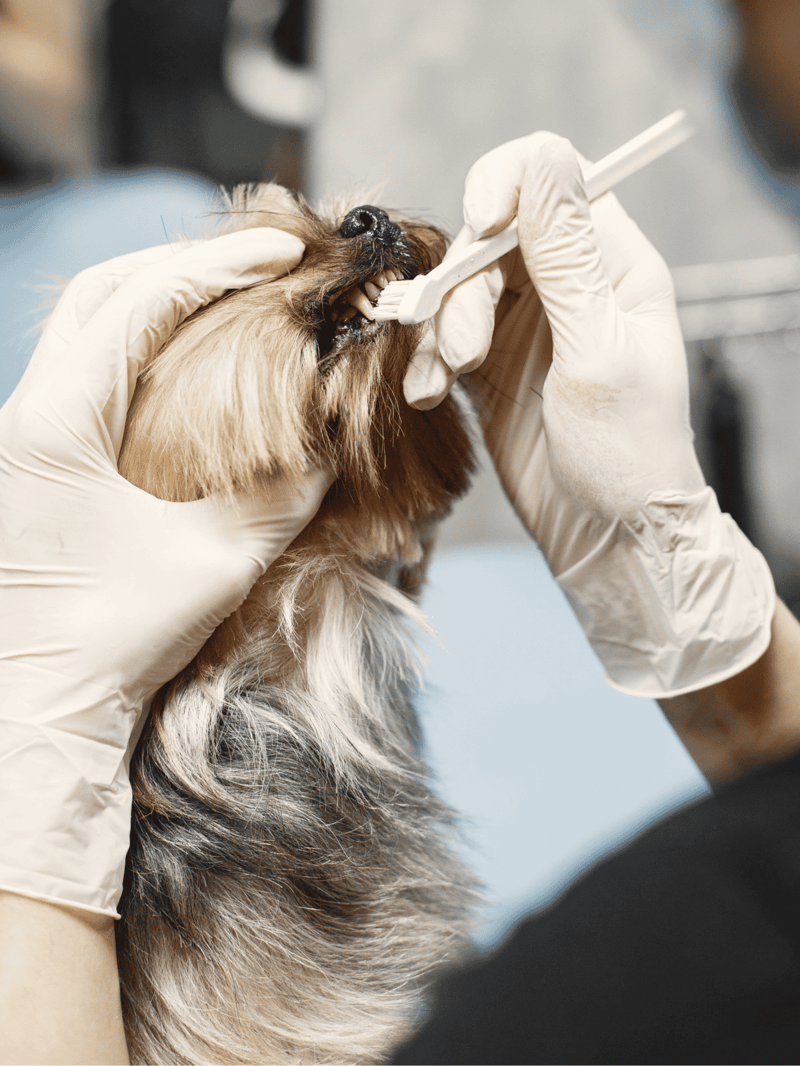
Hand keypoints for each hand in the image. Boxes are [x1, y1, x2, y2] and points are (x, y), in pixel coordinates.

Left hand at [0, 231, 332, 915]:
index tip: (282, 251)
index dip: (216, 265)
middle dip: (183, 262)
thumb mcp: (214, 565)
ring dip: (157, 298)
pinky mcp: (32, 458)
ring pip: (84, 326)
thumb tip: (335, 443)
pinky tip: (189, 361)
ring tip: (233, 293)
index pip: (137, 304)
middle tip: (260, 258)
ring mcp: (20, 434)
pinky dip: (139, 345)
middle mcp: (24, 414)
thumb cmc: (114, 645)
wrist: (37, 705)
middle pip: (98, 292)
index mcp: (54, 426)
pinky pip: (83, 371)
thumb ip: (284, 497)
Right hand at [405, 133, 773, 696]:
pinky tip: (430, 399)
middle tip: (468, 351)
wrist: (607, 536)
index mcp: (613, 263)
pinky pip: (442, 340)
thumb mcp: (600, 351)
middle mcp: (567, 283)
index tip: (481, 221)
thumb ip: (565, 259)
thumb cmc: (628, 451)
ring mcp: (525, 324)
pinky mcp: (490, 366)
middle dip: (465, 285)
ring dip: (441, 330)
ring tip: (447, 383)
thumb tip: (541, 160)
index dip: (509, 183)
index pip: (556, 179)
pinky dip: (428, 364)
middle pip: (491, 235)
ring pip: (459, 287)